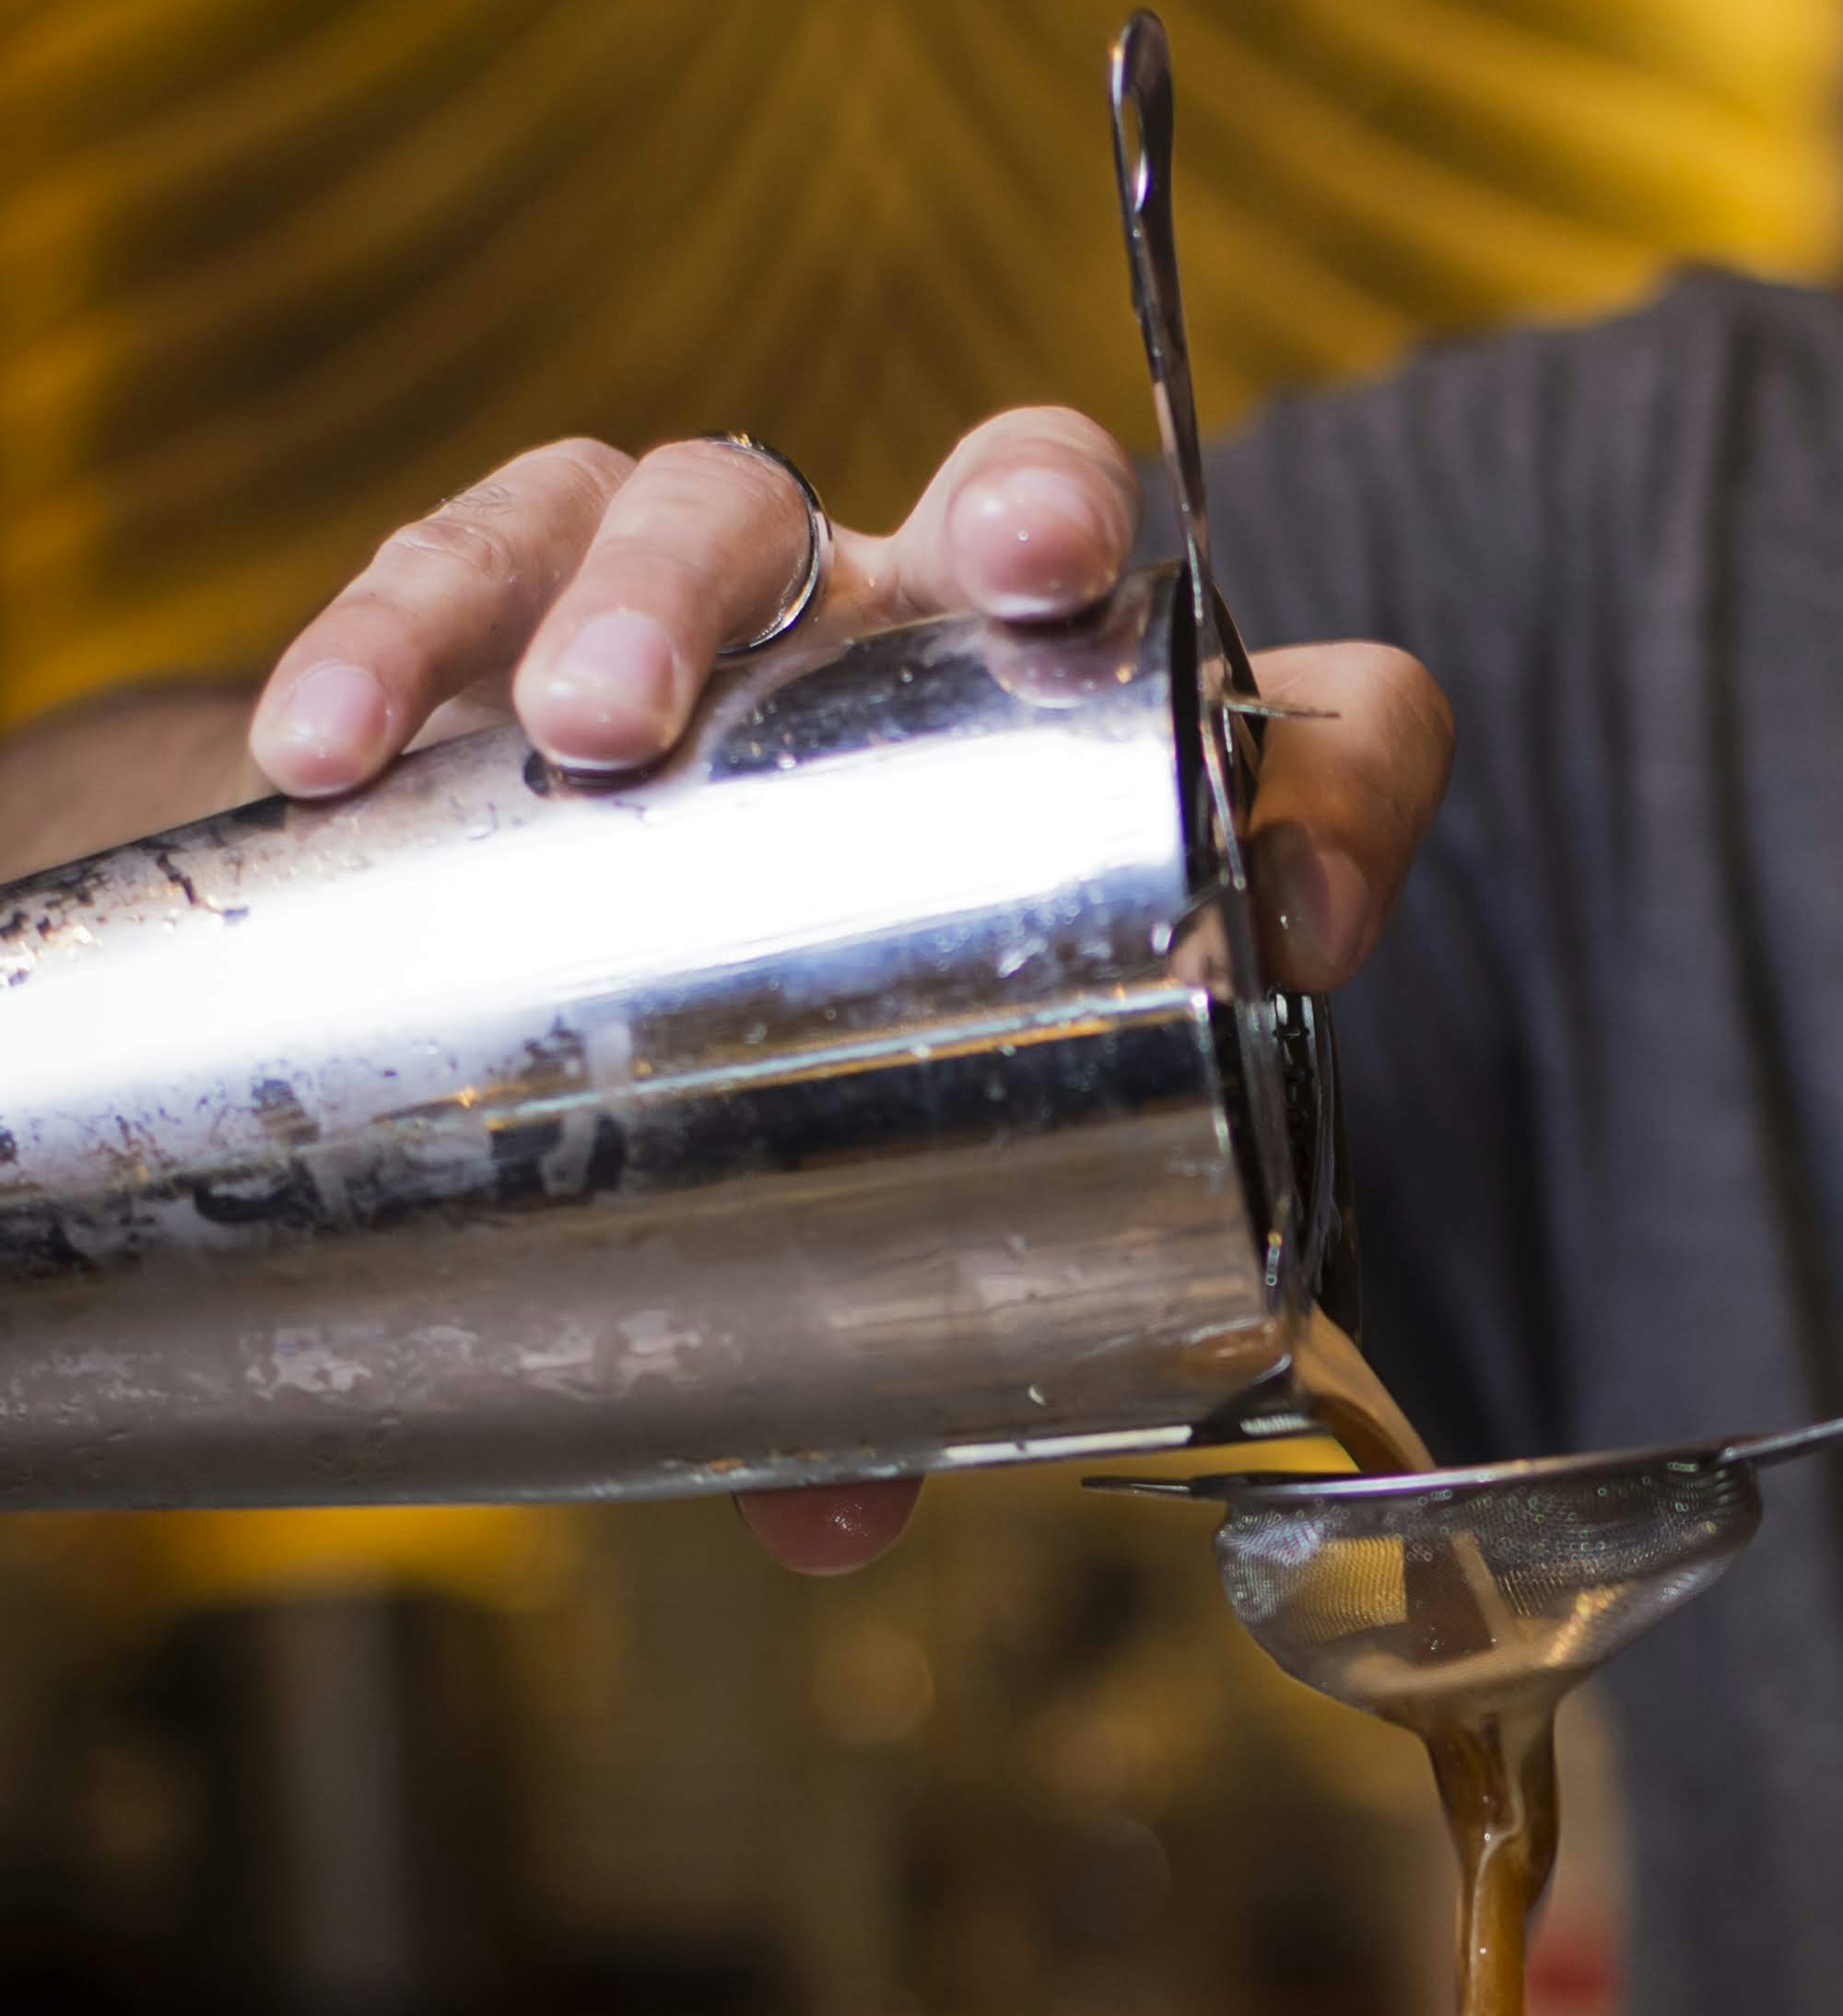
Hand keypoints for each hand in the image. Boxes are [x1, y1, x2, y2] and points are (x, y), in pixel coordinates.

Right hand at [245, 420, 1452, 1572]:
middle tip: (1001, 590)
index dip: (1343, 782)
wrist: (604, 929)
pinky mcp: (539, 579)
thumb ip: (889, 1343)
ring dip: (649, 595)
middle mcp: (945, 633)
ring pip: (725, 500)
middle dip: (1024, 513)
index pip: (1314, 716)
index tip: (1309, 919)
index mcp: (1100, 773)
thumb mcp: (894, 1192)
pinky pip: (473, 550)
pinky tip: (327, 749)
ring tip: (584, 734)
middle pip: (1023, 490)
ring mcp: (748, 589)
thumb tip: (828, 1525)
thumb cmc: (829, 1052)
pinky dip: (398, 635)